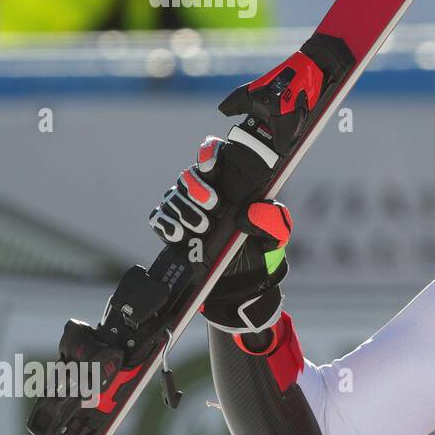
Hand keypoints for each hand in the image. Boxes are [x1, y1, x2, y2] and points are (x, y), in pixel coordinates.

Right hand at [149, 137, 291, 333]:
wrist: (242, 280)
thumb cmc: (258, 246)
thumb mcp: (276, 234)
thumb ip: (272, 220)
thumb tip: (251, 212)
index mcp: (229, 183)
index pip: (214, 155)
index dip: (209, 154)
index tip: (212, 164)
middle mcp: (204, 191)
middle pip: (189, 176)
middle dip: (198, 188)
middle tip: (213, 205)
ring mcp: (185, 208)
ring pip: (173, 197)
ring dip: (185, 211)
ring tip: (202, 229)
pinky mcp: (171, 228)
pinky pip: (158, 218)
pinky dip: (167, 225)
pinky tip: (179, 235)